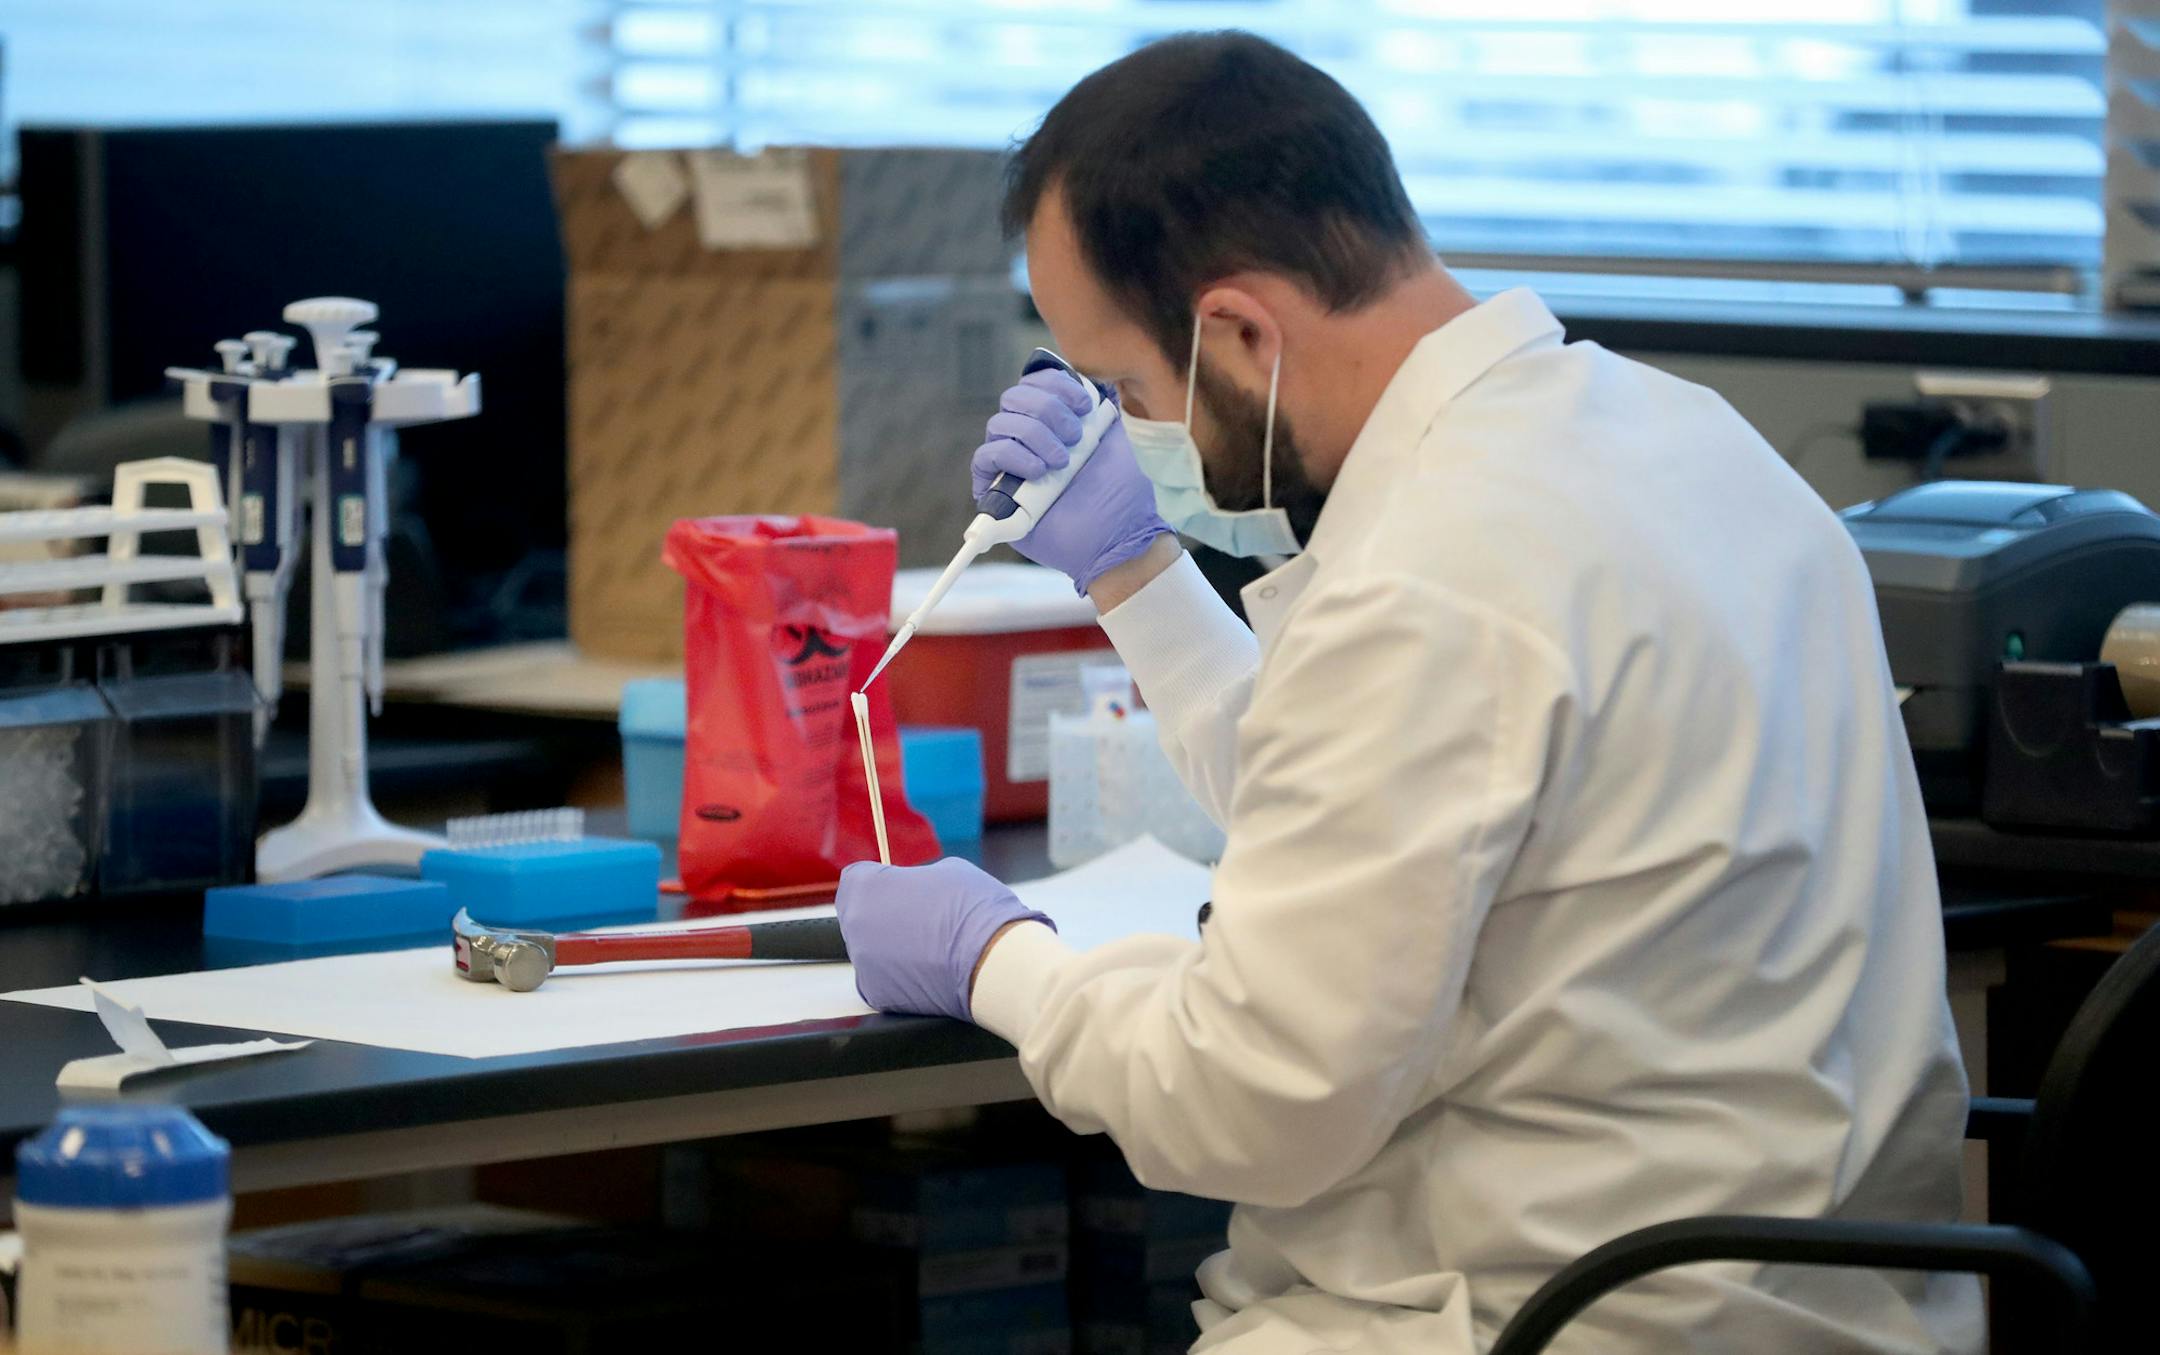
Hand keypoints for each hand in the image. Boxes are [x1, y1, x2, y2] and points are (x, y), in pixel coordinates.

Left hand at [836, 858, 1054, 1021]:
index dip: (880, 881)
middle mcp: (855, 925)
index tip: (898, 887)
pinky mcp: (876, 994)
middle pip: (859, 914)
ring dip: (890, 945)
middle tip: (918, 917)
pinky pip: (881, 978)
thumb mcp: (948, 870)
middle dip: (883, 913)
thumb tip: (915, 888)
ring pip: (869, 948)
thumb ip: (917, 878)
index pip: (856, 878)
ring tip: (928, 946)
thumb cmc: (974, 911)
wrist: (992, 961)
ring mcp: (862, 963)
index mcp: (866, 888)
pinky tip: (926, 968)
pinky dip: (898, 974)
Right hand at [971, 370, 1172, 590]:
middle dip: (1046, 409)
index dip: (1053, 385)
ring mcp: (1013, 466)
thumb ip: (1100, 404)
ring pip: (999, 424)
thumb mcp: (1117, 438)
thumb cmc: (1123, 494)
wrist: (1119, 536)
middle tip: (1074, 437)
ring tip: (1061, 463)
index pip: (1034, 384)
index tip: (1084, 404)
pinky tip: (1038, 472)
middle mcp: (1031, 441)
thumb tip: (1085, 375)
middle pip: (1013, 398)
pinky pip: (984, 458)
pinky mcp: (997, 494)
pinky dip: (1011, 456)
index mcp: (1056, 423)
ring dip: (1033, 434)